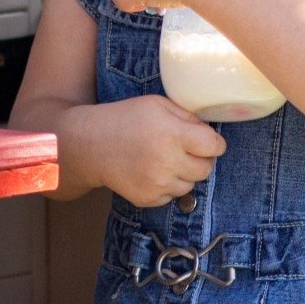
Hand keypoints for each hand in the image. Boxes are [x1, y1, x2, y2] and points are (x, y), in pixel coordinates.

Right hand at [68, 96, 226, 208]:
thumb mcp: (157, 104)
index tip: (206, 140)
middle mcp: (167, 162)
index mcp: (173, 135)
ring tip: (164, 160)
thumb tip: (210, 132)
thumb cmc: (125, 118)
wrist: (89, 144)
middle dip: (200, 159)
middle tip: (184, 150)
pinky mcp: (147, 199)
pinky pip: (171, 197)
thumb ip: (187, 117)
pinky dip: (167, 186)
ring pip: (190, 185)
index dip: (214, 143)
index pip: (214, 146)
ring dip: (183, 174)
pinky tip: (152, 171)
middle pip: (206, 169)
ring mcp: (157, 184)